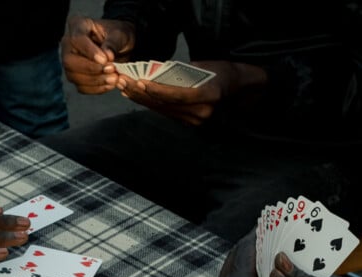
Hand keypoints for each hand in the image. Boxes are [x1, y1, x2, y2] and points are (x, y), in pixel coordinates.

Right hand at [61, 16, 135, 94]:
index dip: (89, 51)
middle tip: (111, 70)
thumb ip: (113, 42)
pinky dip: (96, 89)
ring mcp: (69, 62)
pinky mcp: (75, 76)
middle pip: (69, 61)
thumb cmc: (118, 35)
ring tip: (114, 79)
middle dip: (91, 69)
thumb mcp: (120, 33)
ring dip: (95, 81)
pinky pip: (81, 87)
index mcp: (78, 25)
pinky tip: (110, 85)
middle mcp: (68, 44)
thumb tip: (107, 56)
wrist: (121, 47)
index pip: (77, 39)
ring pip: (73, 76)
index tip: (105, 59)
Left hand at [118, 60, 265, 125]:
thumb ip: (181, 73)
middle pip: (166, 105)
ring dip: (143, 101)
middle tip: (124, 84)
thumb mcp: (204, 67)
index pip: (178, 95)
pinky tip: (138, 97)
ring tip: (125, 90)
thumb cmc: (221, 72)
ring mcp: (197, 121)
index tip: (141, 83)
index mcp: (209, 95)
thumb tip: (155, 74)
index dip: (158, 91)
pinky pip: (168, 113)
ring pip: (164, 110)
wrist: (237, 88)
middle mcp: (202, 112)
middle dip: (142, 95)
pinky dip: (152, 104)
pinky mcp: (191, 124)